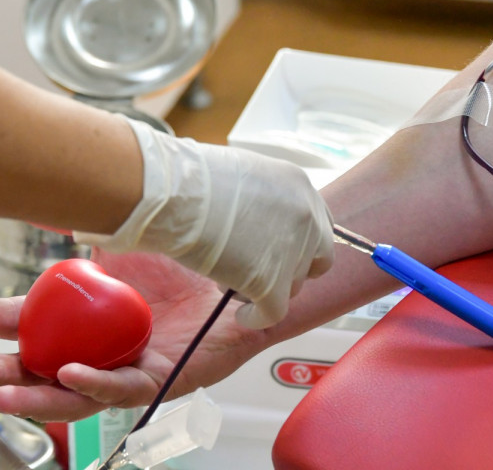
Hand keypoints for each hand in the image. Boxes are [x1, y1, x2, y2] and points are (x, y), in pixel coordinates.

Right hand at [0, 250, 262, 421]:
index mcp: (88, 318)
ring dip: (37, 393)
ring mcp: (135, 366)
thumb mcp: (124, 238)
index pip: (31, 325)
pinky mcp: (169, 378)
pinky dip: (97, 383)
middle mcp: (106, 348)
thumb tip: (43, 198)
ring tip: (2, 393)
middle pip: (43, 369)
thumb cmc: (189, 253)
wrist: (247, 260)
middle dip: (0, 372)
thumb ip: (85, 227)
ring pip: (77, 392)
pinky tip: (69, 373)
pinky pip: (127, 388)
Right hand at [75, 117, 335, 327]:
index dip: (300, 243)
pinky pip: (274, 313)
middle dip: (292, 269)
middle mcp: (306, 216)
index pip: (319, 223)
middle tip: (259, 270)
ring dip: (268, 289)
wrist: (173, 192)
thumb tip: (258, 220)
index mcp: (299, 185)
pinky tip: (240, 315)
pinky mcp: (272, 282)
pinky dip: (257, 317)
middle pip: (318, 259)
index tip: (277, 251)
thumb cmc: (192, 178)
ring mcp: (293, 250)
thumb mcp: (244, 175)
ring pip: (293, 286)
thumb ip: (264, 198)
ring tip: (232, 281)